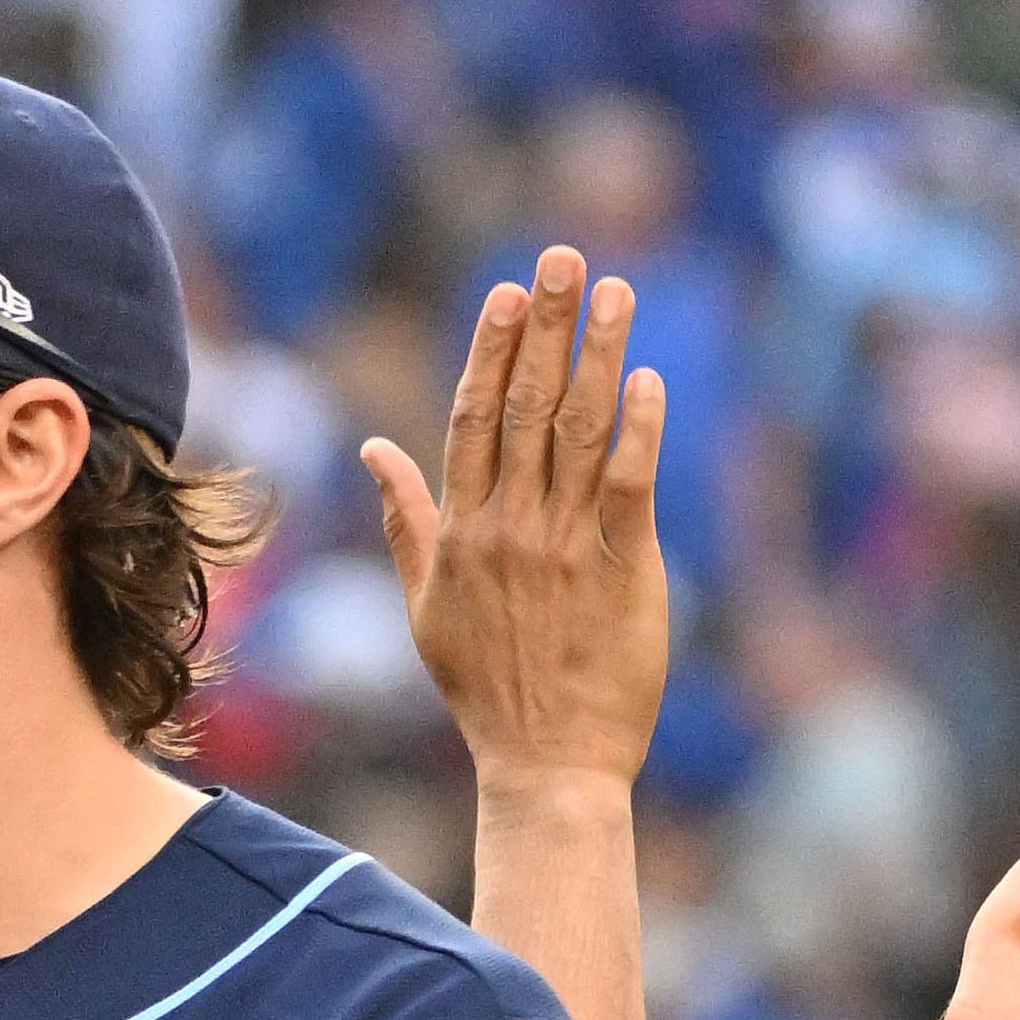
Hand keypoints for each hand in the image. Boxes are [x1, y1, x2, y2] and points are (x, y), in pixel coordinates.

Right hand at [363, 248, 670, 804]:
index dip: (492, 350)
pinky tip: (647, 380)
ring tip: (618, 292)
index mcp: (462, 533)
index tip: (509, 291)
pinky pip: (629, 486)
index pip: (474, 420)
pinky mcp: (622, 571)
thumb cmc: (487, 687)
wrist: (545, 762)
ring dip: (599, 356)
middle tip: (565, 257)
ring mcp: (565, 548)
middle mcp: (509, 530)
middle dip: (546, 326)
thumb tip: (373, 450)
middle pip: (528, 407)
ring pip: (580, 432)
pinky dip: (638, 431)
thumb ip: (405, 520)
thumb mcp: (426, 605)